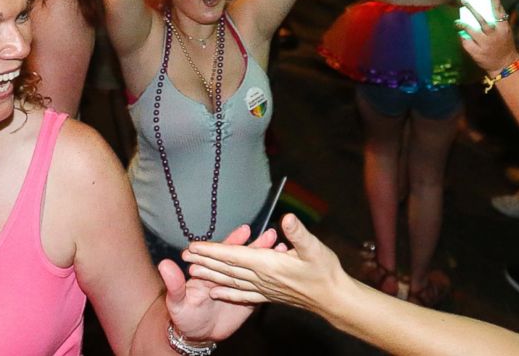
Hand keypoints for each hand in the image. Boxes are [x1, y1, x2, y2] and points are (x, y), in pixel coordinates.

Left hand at [161, 223, 280, 342]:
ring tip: (283, 248)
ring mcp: (240, 286)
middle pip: (244, 258)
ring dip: (268, 258)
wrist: (196, 337)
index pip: (224, 254)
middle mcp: (227, 275)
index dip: (233, 242)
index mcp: (211, 272)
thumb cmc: (183, 317)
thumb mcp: (176, 302)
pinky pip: (261, 289)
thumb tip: (164, 263)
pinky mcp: (249, 300)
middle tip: (271, 235)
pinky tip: (285, 270)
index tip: (244, 230)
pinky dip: (272, 280)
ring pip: (256, 270)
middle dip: (257, 246)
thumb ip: (173, 284)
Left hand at [184, 214, 342, 313]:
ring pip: (232, 281)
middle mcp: (261, 278)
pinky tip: (217, 293)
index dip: (212, 250)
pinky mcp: (270, 295)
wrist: (333, 299)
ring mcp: (265, 288)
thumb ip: (299, 234)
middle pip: (227, 268)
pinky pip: (243, 294)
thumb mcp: (316, 249)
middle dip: (205, 261)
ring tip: (193, 272)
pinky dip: (228, 293)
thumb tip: (286, 218)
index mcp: (267, 265)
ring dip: (212, 275)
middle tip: (184, 255)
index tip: (193, 246)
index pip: (233, 255)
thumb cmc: (326, 272)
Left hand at [456, 0, 518, 72]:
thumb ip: (496, 22)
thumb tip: (482, 7)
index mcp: (503, 28)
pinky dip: (463, 38)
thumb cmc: (503, 45)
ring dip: (463, 24)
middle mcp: (494, 35)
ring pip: (471, 30)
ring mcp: (485, 44)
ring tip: (457, 22)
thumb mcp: (504, 32)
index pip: (499, 11)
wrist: (505, 66)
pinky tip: (461, 35)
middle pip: (481, 19)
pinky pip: (466, 42)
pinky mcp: (477, 53)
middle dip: (471, 8)